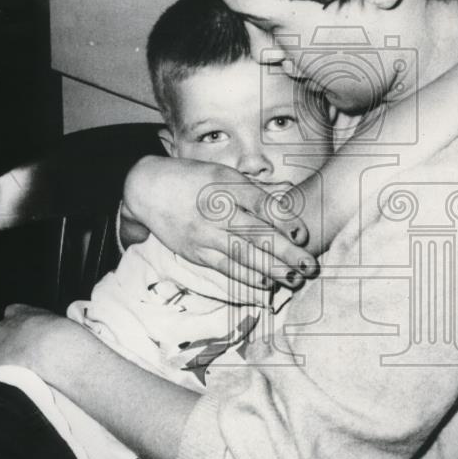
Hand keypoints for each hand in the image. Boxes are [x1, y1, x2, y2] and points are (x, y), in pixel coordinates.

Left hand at [0, 303, 97, 384]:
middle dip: (6, 343)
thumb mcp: (55, 322)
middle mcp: (2, 326)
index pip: (11, 315)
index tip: (25, 336)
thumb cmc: (58, 336)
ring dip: (1, 360)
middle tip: (21, 355)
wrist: (51, 350)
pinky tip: (8, 380)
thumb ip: (45, 325)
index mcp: (18, 312)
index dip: (17, 327)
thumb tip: (49, 334)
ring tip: (17, 371)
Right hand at [123, 156, 318, 292]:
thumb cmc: (193, 178)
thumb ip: (254, 187)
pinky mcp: (196, 252)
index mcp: (225, 184)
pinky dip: (246, 278)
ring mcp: (204, 234)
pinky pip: (225, 268)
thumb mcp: (222, 172)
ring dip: (271, 271)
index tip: (303, 234)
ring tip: (294, 280)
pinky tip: (266, 286)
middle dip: (286, 253)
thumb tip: (288, 193)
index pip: (261, 205)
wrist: (147, 188)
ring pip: (243, 255)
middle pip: (256, 234)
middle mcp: (215, 210)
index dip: (284, 220)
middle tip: (309, 266)